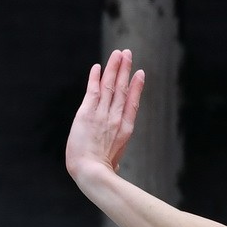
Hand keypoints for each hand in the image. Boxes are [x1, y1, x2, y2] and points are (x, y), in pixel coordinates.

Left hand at [66, 50, 142, 182]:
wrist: (91, 172)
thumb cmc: (100, 173)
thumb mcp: (112, 164)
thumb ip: (113, 160)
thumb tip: (115, 168)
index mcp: (125, 129)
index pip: (132, 103)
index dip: (136, 86)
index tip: (139, 73)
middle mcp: (116, 118)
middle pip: (121, 89)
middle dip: (124, 70)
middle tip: (127, 53)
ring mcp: (102, 114)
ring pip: (110, 86)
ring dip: (114, 68)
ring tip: (118, 54)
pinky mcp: (87, 113)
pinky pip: (93, 91)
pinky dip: (95, 78)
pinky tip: (98, 67)